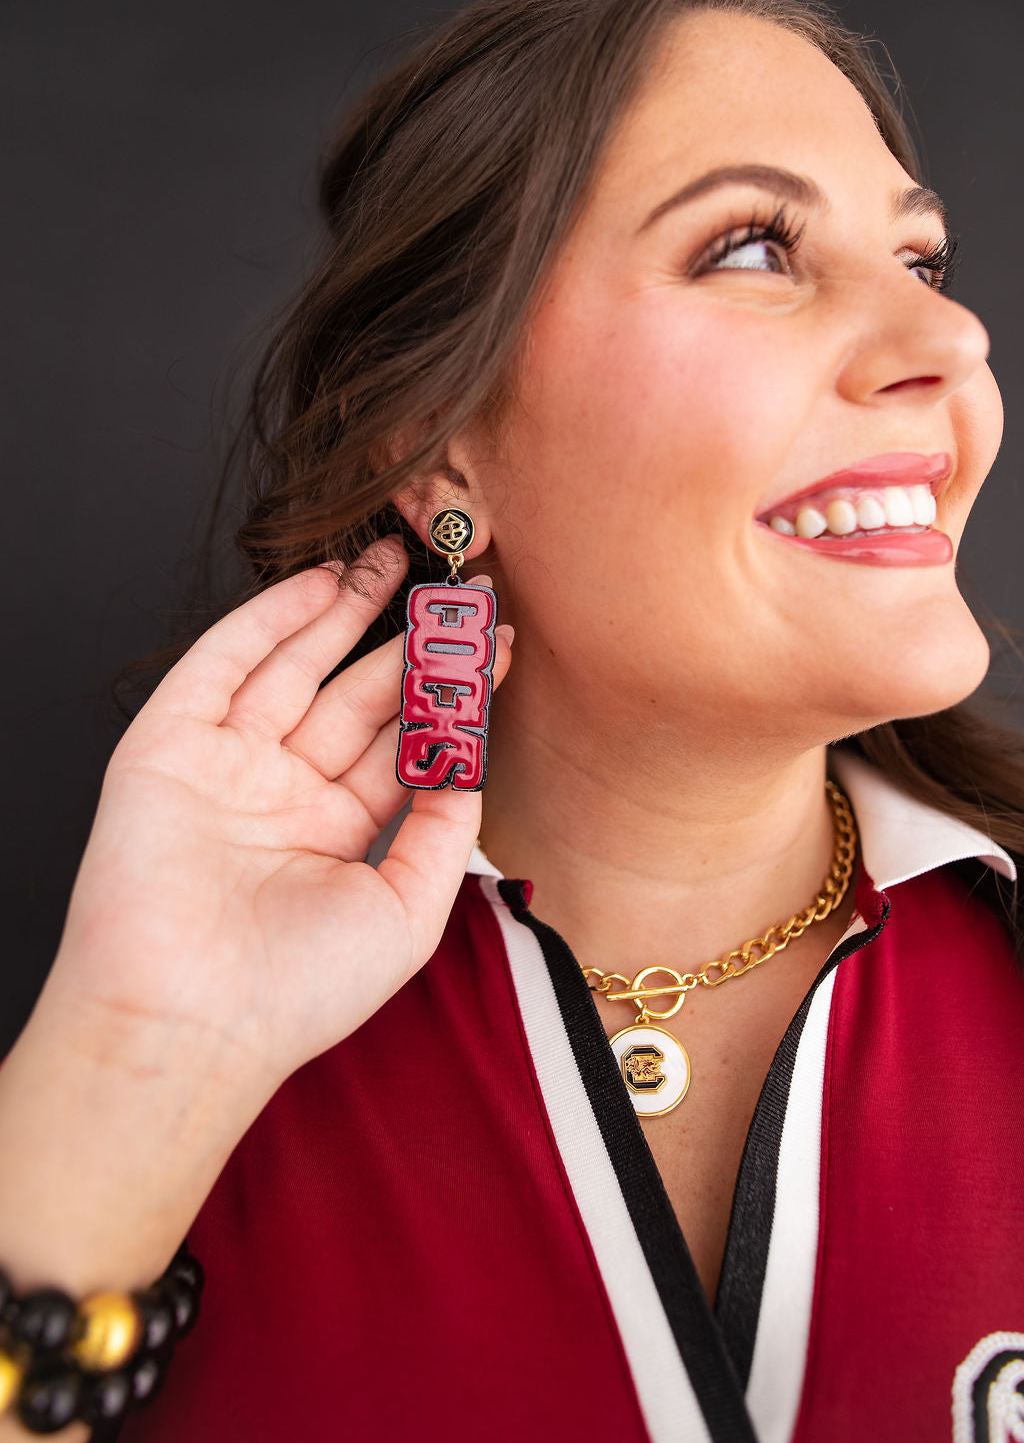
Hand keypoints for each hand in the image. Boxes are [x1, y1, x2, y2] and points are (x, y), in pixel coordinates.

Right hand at [43, 538, 513, 1101]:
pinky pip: (223, 665)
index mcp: (335, 834)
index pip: (401, 746)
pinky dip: (270, 619)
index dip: (446, 695)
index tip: (494, 645)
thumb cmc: (299, 990)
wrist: (191, 1021)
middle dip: (404, 643)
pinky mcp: (168, 745)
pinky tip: (321, 583)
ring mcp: (225, 766)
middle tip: (452, 590)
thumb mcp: (407, 909)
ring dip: (341, 611)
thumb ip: (443, 827)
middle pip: (354, 697)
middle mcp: (281, 793)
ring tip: (395, 560)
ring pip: (291, 668)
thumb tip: (472, 760)